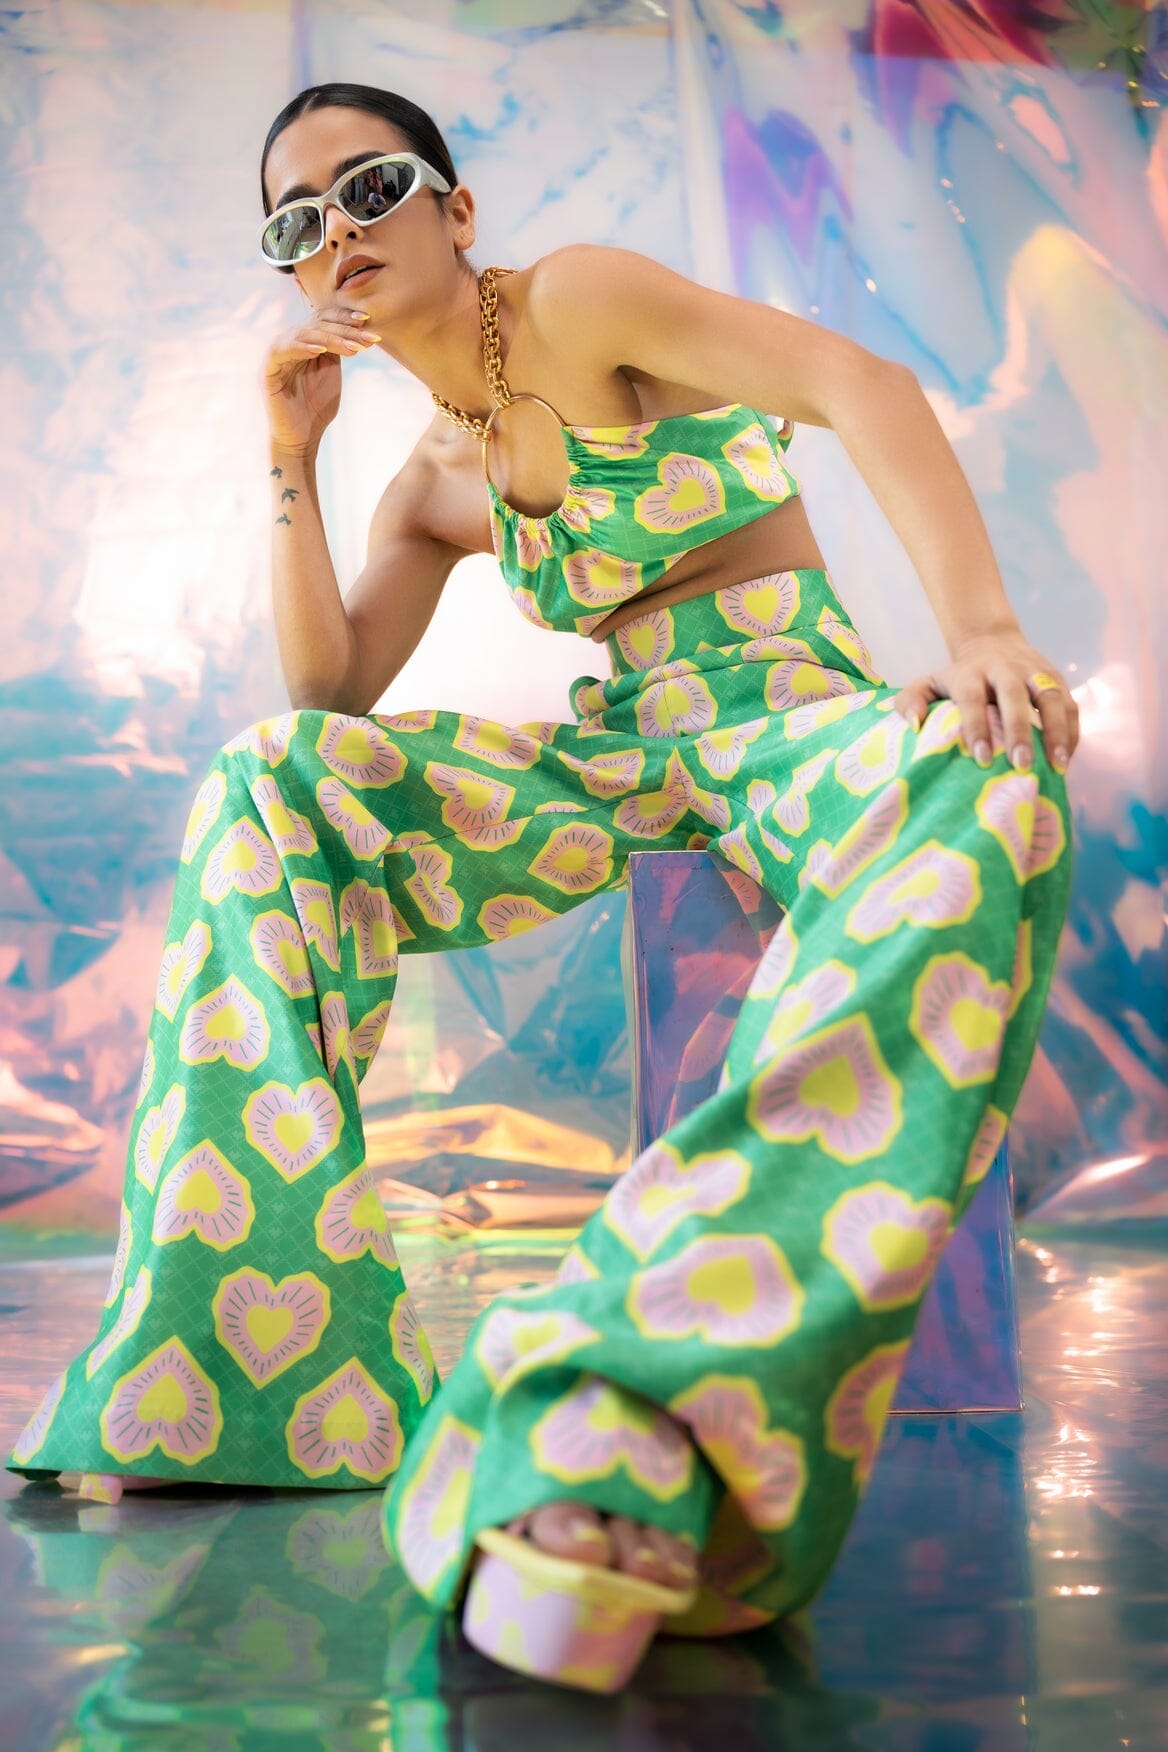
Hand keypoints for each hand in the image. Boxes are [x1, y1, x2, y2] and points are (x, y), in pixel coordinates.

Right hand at [262, 304, 380, 454]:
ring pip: (303, 335)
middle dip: (344, 330)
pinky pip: (282, 351)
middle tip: (368, 337)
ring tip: (354, 348)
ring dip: (331, 339)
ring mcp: (278, 355)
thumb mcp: (332, 372)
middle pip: (316, 324)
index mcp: (305, 341)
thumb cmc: (317, 408)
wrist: (302, 438)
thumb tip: (359, 328)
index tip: (367, 320)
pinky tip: (321, 352)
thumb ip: (339, 349)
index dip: (344, 317)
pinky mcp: (268, 370)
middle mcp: (290, 342)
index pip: (324, 319)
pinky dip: (301, 348)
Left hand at [893, 627, 1077, 774]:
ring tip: (1058, 767)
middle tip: (1021, 765)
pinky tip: (1066, 759)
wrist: (991, 641)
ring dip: (1057, 732)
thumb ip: (911, 700)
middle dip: (1019, 732)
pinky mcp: (1056, 678)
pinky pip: (1070, 705)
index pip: (972, 698)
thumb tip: (914, 725)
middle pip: (1014, 697)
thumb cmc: (957, 677)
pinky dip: (1070, 732)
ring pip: (1051, 698)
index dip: (977, 726)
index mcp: (971, 673)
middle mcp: (1005, 669)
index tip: (981, 758)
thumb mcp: (929, 682)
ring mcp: (1034, 672)